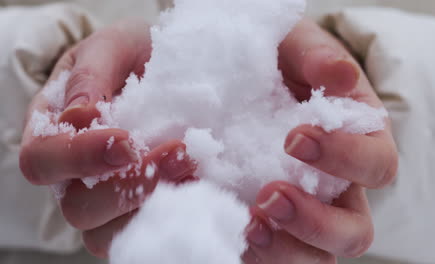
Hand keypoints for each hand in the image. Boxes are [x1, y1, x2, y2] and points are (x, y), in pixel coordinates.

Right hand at [19, 19, 196, 257]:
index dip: (78, 158)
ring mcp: (108, 194)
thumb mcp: (114, 46)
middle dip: (126, 186)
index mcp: (53, 130)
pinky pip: (146, 227)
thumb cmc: (135, 54)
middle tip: (177, 152)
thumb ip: (92, 73)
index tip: (126, 141)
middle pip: (77, 206)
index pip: (42, 160)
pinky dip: (174, 209)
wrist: (176, 66)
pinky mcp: (142, 205)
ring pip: (109, 230)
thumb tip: (80, 116)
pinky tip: (200, 181)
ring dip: (153, 202)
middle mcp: (75, 172)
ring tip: (192, 164)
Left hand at [244, 19, 397, 262]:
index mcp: (360, 143)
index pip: (377, 165)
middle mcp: (340, 187)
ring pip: (317, 255)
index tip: (294, 138)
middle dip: (316, 222)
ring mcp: (307, 210)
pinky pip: (275, 255)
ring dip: (285, 248)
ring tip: (248, 223)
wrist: (251, 75)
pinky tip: (230, 228)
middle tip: (270, 195)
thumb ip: (318, 58)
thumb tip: (339, 75)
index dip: (344, 159)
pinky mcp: (274, 223)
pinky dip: (256, 252)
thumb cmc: (283, 62)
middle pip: (354, 230)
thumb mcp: (299, 48)